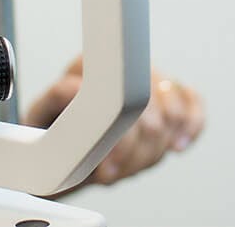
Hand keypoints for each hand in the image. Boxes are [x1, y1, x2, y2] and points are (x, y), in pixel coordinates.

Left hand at [24, 58, 204, 185]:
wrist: (62, 145)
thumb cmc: (49, 130)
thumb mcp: (41, 116)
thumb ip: (55, 97)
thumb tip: (74, 86)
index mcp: (89, 63)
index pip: (120, 91)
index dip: (120, 137)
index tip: (108, 167)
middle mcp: (120, 68)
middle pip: (151, 106)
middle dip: (134, 149)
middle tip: (114, 171)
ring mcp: (146, 79)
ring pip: (172, 111)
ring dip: (154, 148)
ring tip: (128, 166)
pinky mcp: (167, 94)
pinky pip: (193, 99)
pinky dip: (192, 123)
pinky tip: (178, 144)